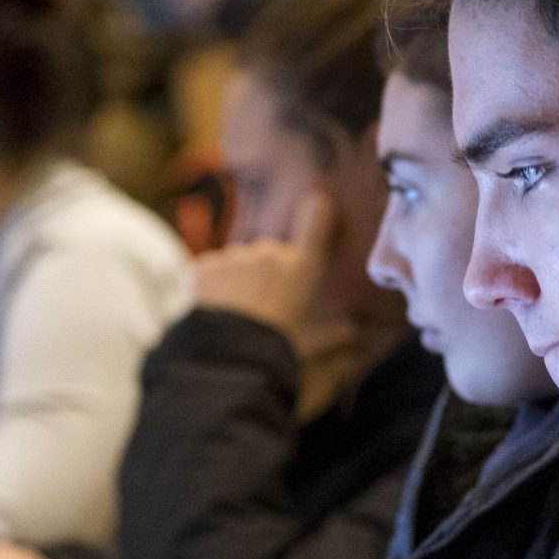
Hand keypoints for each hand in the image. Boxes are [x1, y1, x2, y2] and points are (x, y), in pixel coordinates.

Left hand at [196, 189, 339, 343]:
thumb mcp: (310, 344)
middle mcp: (271, 253)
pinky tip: (214, 311)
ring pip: (239, 261)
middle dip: (267, 271)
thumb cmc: (277, 350)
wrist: (228, 358)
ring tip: (237, 314)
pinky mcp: (205, 266)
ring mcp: (236, 257)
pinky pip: (211, 270)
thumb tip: (353, 332)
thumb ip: (334, 335)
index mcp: (302, 268)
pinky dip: (212, 286)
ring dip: (238, 278)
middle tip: (264, 305)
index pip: (315, 225)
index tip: (318, 201)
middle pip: (271, 253)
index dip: (318, 212)